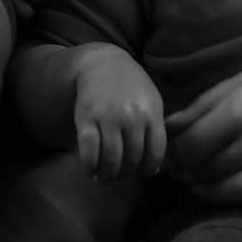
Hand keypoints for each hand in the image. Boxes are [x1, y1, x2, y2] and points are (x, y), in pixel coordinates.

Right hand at [71, 43, 164, 180]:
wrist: (103, 65)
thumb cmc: (131, 87)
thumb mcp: (152, 102)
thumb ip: (155, 131)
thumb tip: (155, 169)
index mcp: (152, 113)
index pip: (155, 153)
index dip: (148, 170)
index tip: (141, 172)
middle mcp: (132, 116)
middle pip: (132, 159)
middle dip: (126, 174)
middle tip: (120, 175)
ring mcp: (109, 118)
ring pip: (111, 160)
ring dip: (108, 176)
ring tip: (105, 177)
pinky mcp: (86, 119)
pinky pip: (88, 152)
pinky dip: (89, 167)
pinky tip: (90, 170)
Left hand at [163, 28, 241, 206]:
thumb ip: (209, 102)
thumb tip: (170, 128)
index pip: (187, 148)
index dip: (174, 152)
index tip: (174, 149)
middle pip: (205, 173)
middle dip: (189, 170)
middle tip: (188, 164)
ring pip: (230, 195)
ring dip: (211, 189)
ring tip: (209, 177)